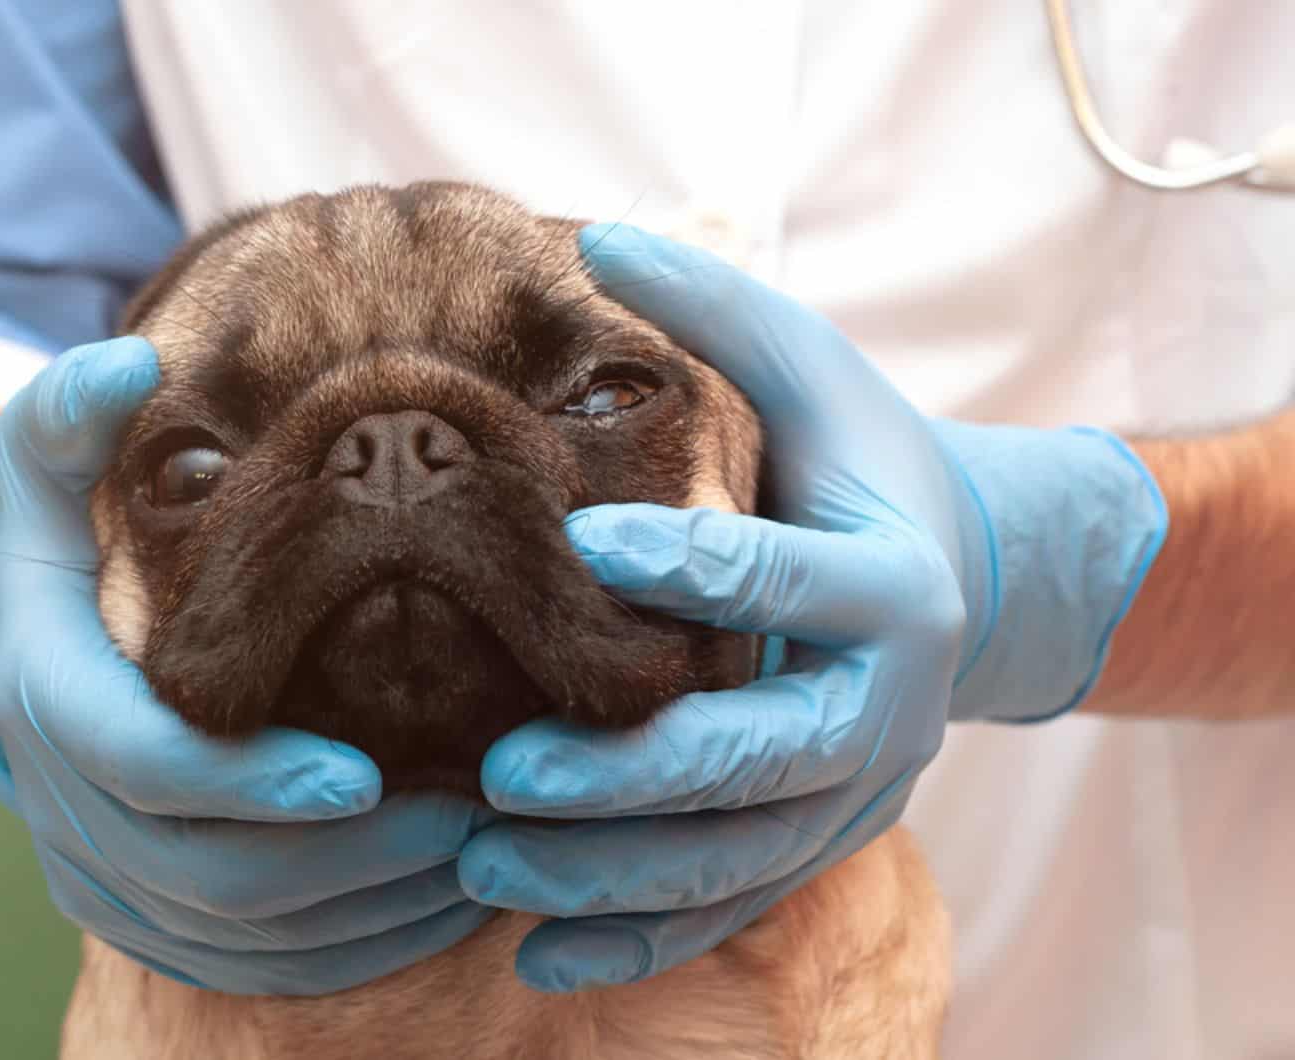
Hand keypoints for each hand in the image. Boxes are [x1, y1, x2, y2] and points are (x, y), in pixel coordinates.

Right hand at [0, 337, 491, 994]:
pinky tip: (437, 907)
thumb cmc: (53, 565)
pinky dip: (353, 951)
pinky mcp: (154, 923)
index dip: (252, 783)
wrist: (11, 670)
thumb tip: (128, 365)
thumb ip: (66, 421)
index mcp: (53, 708)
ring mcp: (112, 884)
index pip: (150, 772)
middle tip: (461, 817)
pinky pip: (261, 970)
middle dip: (344, 860)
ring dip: (367, 911)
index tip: (362, 773)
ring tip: (471, 854)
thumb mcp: (39, 484)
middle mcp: (74, 815)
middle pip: (212, 875)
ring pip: (247, 937)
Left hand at [460, 224, 1163, 991]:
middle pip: (759, 759)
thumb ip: (720, 310)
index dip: (695, 569)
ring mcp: (855, 793)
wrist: (963, 577)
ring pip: (735, 859)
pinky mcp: (821, 843)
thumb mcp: (815, 376)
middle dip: (632, 774)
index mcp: (892, 585)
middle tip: (501, 772)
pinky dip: (639, 939)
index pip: (788, 583)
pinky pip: (731, 906)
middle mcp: (886, 709)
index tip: (583, 548)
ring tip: (484, 870)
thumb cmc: (863, 464)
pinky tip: (534, 953)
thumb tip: (598, 233)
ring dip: (612, 876)